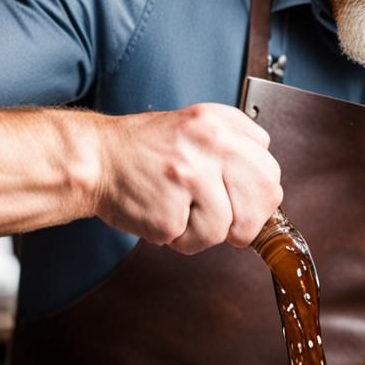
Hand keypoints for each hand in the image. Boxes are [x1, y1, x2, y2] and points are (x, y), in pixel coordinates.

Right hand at [92, 103, 282, 254]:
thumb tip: (265, 189)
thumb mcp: (194, 128)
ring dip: (205, 231)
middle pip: (266, 194)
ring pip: (228, 226)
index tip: (243, 202)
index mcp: (218, 122)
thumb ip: (233, 146)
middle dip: (249, 219)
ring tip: (179, 209)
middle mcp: (209, 143)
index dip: (260, 194)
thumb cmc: (143, 151)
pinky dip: (179, 238)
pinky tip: (161, 213)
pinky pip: (195, 241)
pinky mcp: (169, 211)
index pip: (269, 167)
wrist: (95, 159)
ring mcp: (189, 177)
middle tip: (225, 221)